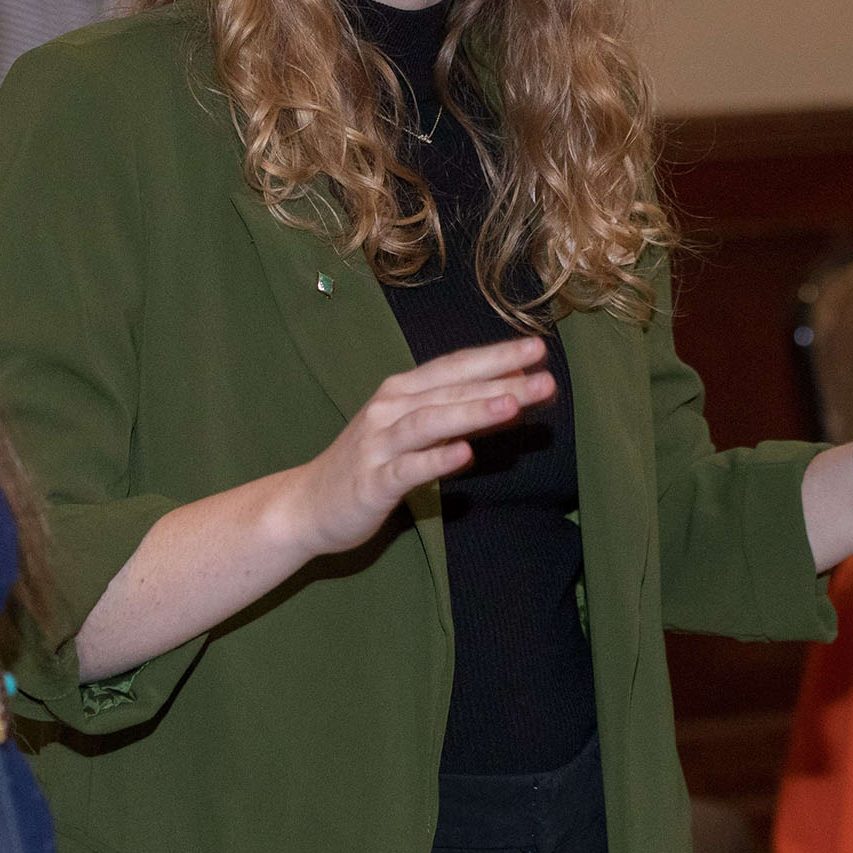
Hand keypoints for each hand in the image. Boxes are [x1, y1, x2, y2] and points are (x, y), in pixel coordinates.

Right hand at [286, 338, 554, 553]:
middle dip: (500, 382)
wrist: (306, 504)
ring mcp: (378, 445)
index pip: (454, 367)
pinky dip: (436, 460)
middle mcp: (389, 410)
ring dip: (472, 412)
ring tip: (514, 405)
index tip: (539, 348)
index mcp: (400, 392)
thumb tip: (512, 390)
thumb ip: (455, 412)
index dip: (496, 356)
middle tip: (546, 376)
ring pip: (430, 422)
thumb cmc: (369, 463)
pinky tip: (464, 455)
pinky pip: (408, 470)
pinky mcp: (372, 483)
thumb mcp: (411, 430)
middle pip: (450, 391)